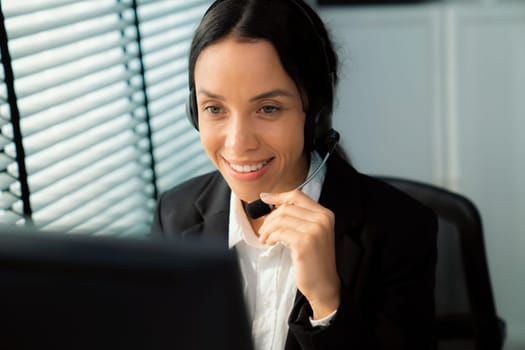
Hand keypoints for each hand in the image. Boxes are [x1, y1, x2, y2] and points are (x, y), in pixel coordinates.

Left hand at [257, 190, 339, 318]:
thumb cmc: (315, 260)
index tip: (264, 199)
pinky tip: (270, 244)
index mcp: (325, 214)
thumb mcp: (313, 233)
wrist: (324, 284)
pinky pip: (279, 232)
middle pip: (286, 207)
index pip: (297, 196)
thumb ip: (301, 218)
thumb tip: (275, 203)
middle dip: (270, 218)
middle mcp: (322, 219)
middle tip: (263, 230)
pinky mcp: (304, 243)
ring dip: (268, 229)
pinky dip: (270, 237)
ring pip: (280, 219)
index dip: (278, 196)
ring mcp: (314, 231)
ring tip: (265, 239)